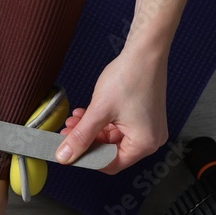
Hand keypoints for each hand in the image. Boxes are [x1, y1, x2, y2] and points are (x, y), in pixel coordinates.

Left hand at [56, 44, 168, 174]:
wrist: (145, 50)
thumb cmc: (129, 77)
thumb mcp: (99, 111)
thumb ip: (80, 136)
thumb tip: (64, 156)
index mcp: (144, 144)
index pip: (111, 164)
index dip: (87, 158)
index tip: (68, 152)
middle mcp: (151, 139)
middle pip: (111, 151)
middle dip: (87, 141)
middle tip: (67, 133)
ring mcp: (148, 127)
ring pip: (112, 138)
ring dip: (91, 130)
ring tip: (74, 120)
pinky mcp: (143, 116)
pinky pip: (119, 127)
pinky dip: (102, 122)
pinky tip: (85, 114)